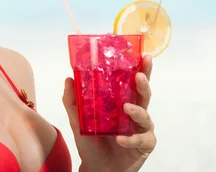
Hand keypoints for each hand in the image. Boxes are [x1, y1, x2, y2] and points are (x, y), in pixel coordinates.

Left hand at [62, 55, 156, 171]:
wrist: (96, 169)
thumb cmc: (90, 143)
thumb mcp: (77, 120)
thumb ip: (73, 101)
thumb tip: (69, 78)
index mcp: (121, 101)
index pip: (131, 82)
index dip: (139, 68)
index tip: (142, 55)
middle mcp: (134, 111)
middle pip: (144, 93)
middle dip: (144, 82)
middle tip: (139, 75)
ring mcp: (141, 128)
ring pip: (145, 114)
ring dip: (137, 110)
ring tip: (126, 107)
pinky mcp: (145, 144)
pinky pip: (141, 139)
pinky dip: (131, 138)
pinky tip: (120, 139)